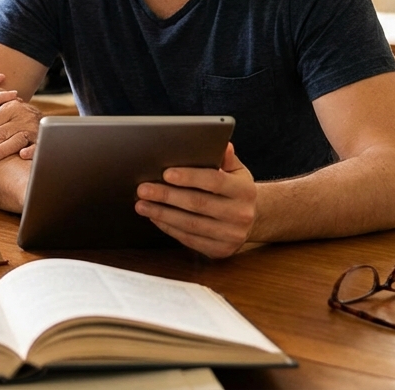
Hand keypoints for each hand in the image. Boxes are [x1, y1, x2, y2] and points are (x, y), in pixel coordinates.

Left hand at [0, 99, 41, 167]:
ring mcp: (34, 127)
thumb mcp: (2, 117)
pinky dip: (31, 150)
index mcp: (9, 107)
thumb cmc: (18, 123)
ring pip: (15, 139)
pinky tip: (22, 155)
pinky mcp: (45, 140)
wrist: (49, 126)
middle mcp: (22, 115)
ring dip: (1, 149)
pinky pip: (38, 145)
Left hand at [133, 144, 255, 257]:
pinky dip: (169, 227)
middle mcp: (241, 214)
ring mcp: (231, 235)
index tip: (166, 173)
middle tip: (144, 189)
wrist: (252, 220)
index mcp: (245, 191)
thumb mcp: (237, 172)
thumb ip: (226, 159)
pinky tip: (155, 217)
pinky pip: (189, 239)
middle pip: (198, 203)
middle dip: (167, 195)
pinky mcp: (220, 251)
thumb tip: (222, 144)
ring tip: (142, 204)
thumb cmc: (236, 191)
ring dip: (162, 214)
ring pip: (190, 224)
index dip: (189, 177)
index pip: (215, 181)